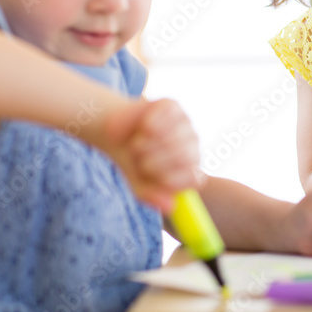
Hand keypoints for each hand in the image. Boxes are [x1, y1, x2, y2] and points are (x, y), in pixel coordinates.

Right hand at [103, 98, 200, 212]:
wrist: (116, 135)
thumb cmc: (132, 163)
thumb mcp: (138, 184)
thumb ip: (152, 196)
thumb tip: (169, 205)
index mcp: (189, 169)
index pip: (195, 178)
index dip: (174, 179)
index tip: (152, 178)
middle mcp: (192, 146)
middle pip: (185, 157)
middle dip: (156, 162)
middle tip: (140, 160)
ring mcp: (185, 124)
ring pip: (177, 136)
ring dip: (151, 144)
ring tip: (137, 145)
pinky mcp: (173, 106)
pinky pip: (168, 115)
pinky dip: (153, 123)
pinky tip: (144, 127)